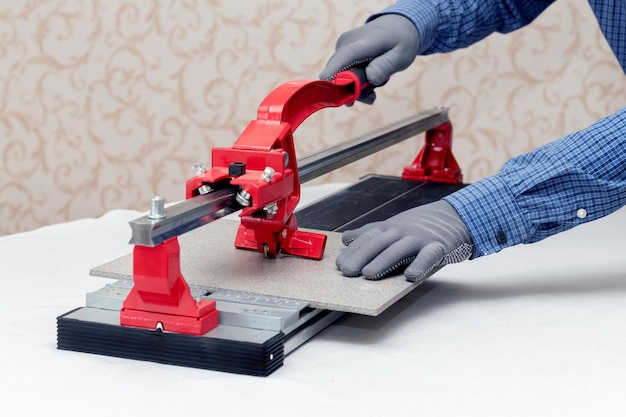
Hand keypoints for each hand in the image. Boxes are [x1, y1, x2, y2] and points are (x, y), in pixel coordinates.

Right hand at [320, 14, 418, 103]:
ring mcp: (341, 47)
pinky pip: (341, 73)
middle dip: (352, 90)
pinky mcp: (340, 52)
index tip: (323, 84)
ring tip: (374, 85)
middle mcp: (347, 43)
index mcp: (364, 42)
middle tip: (372, 96)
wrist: (396, 26)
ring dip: (356, 87)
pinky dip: (354, 81)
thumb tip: (371, 76)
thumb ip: (386, 66)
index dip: (333, 71)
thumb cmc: (400, 41)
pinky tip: (368, 79)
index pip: (345, 57)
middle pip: (338, 73)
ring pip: (339, 76)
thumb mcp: (401, 55)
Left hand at [336, 200, 472, 281]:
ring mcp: (420, 238)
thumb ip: (370, 232)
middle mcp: (402, 231)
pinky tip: (410, 276)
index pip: (367, 238)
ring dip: (384, 261)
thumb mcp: (393, 225)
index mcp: (389, 228)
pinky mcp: (439, 247)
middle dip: (361, 256)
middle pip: (378, 243)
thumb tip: (346, 238)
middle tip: (347, 271)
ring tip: (369, 274)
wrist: (456, 216)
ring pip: (399, 249)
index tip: (339, 264)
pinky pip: (428, 256)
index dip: (353, 251)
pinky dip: (420, 265)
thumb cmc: (421, 226)